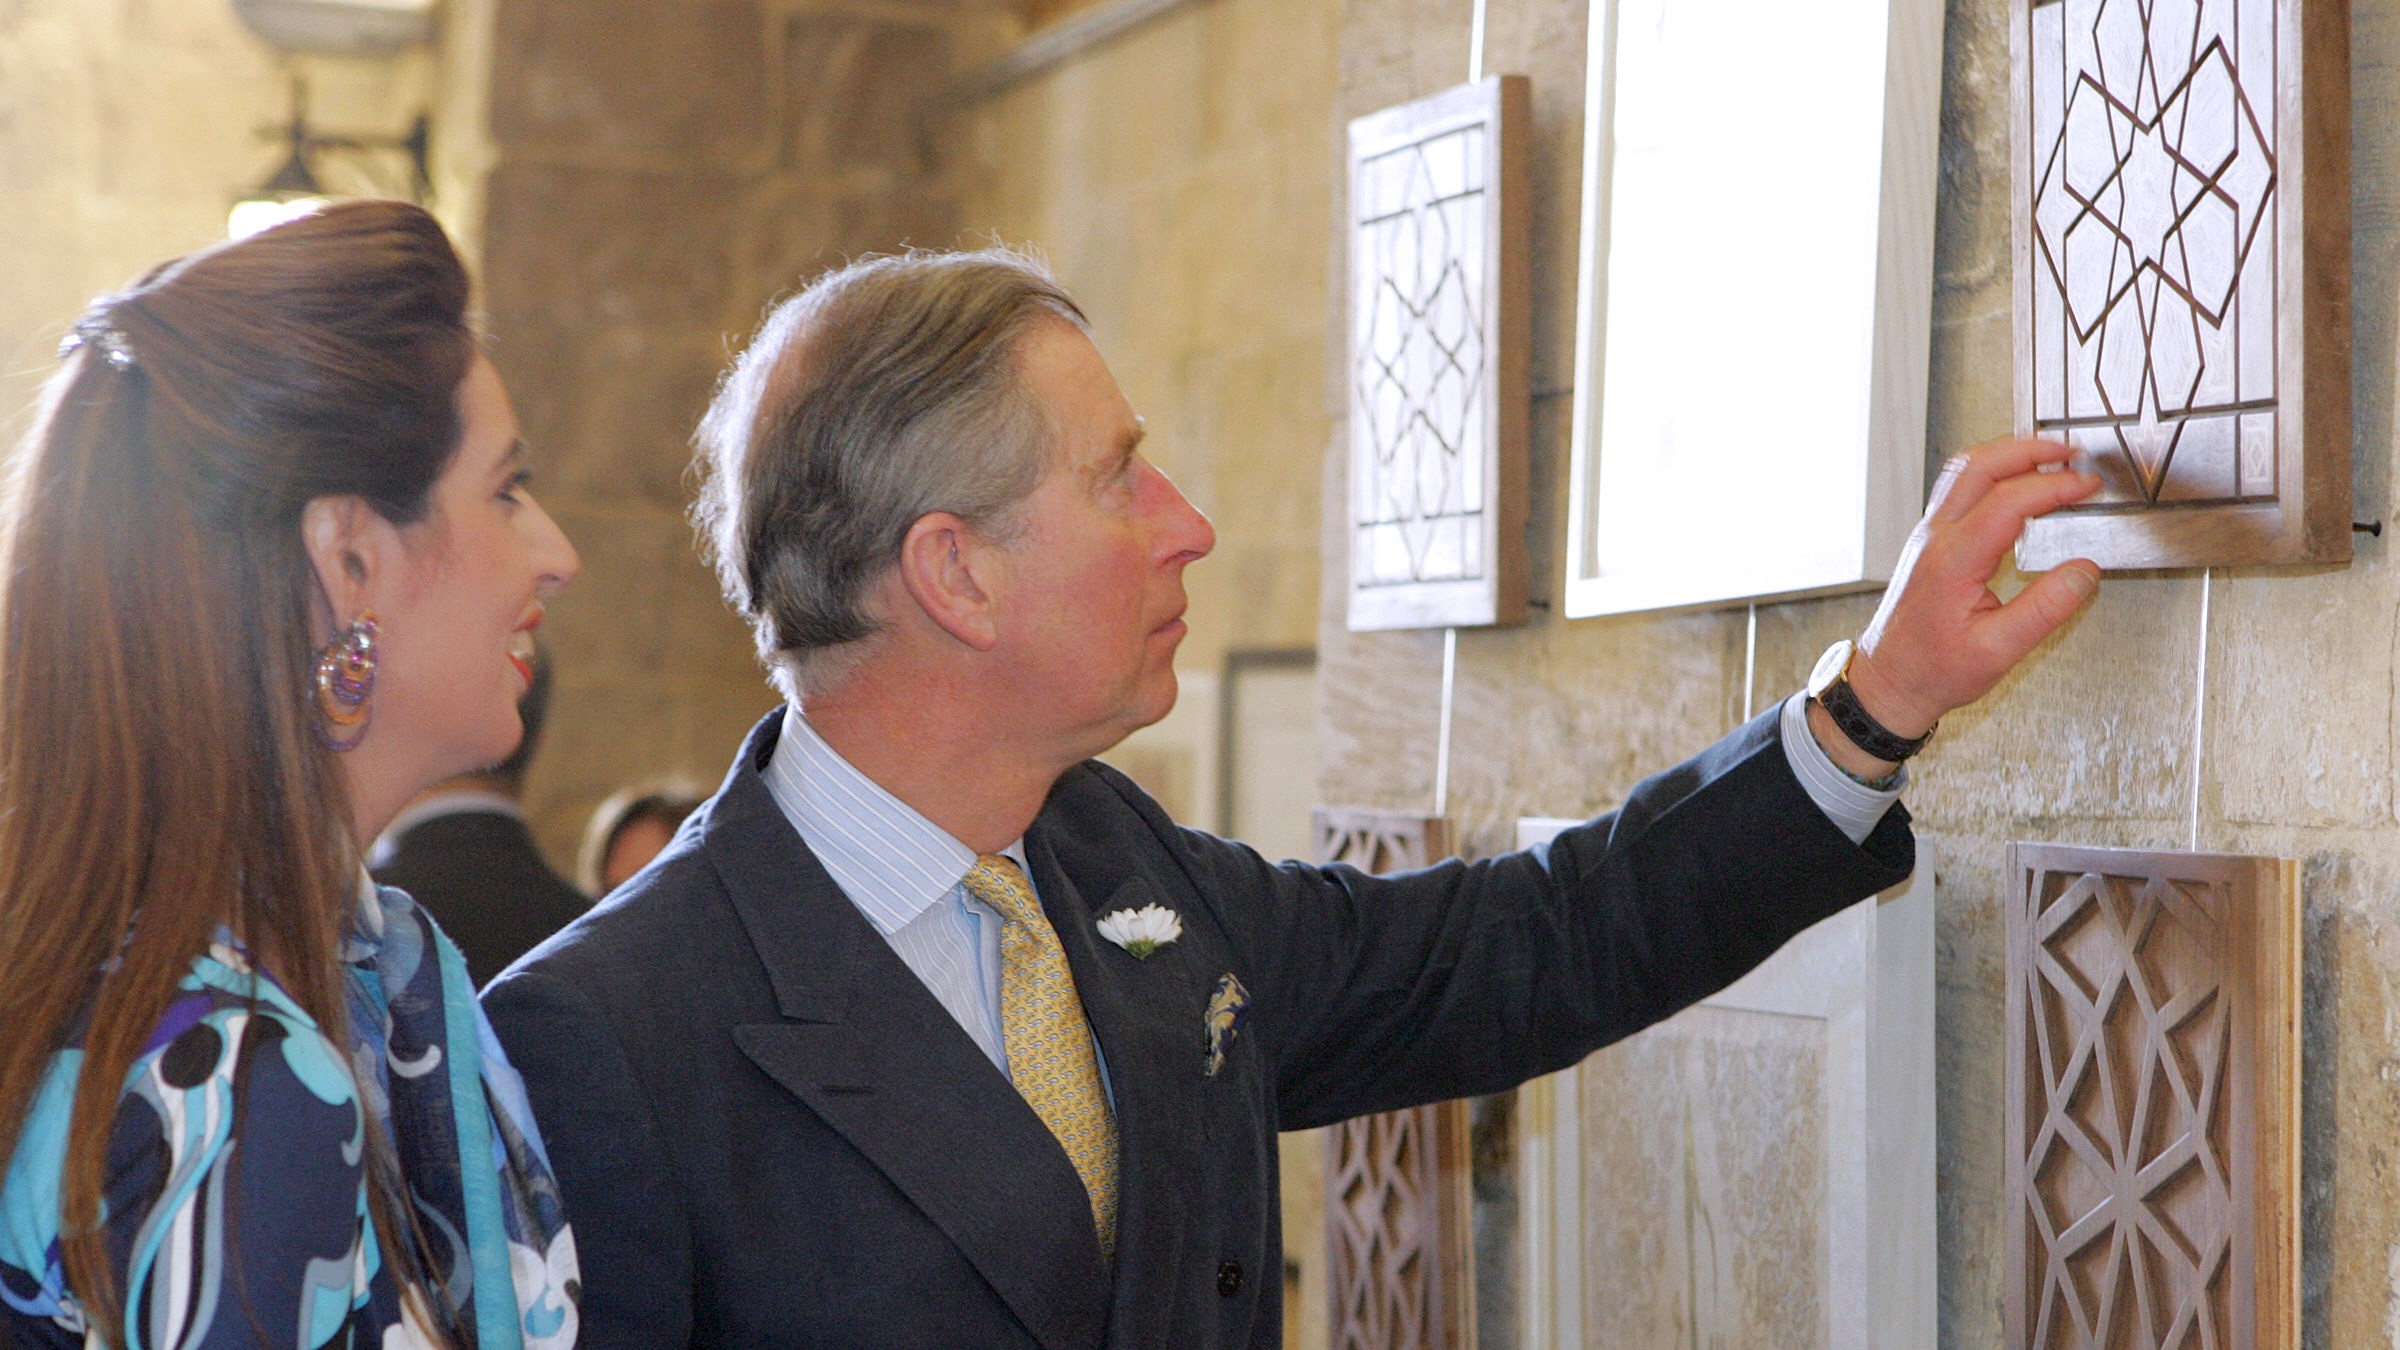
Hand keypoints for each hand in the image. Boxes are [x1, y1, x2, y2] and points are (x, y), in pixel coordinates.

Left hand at [1845, 439, 2101, 742]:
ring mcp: (1928, 536)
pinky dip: (1994, 473)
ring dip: (2009, 454)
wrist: (1888, 682)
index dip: (2055, 487)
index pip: (2008, 501)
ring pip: (1965, 470)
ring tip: (2052, 458)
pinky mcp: (1930, 541)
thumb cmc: (1932, 671)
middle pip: (1980, 466)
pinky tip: (2018, 483)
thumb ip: (2045, 610)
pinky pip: (1960, 488)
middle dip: (2031, 450)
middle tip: (2073, 453)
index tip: (2089, 487)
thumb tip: (2084, 572)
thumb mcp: (1998, 651)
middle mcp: (1935, 539)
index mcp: (1952, 560)